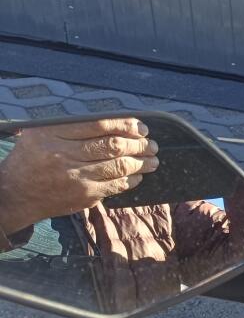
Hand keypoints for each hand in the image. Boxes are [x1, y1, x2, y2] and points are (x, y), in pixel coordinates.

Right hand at [0, 118, 159, 237]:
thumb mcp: (40, 134)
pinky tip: (139, 175)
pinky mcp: (84, 196)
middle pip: (113, 146)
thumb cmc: (32, 159)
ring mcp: (76, 177)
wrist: (16, 194)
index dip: (125, 125)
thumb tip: (115, 122)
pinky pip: (116, 185)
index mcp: (53, 134)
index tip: (140, 127)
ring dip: (141, 162)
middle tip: (151, 144)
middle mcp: (64, 155)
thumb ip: (70, 126)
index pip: (98, 125)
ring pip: (119, 166)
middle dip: (139, 144)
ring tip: (152, 159)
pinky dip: (132, 179)